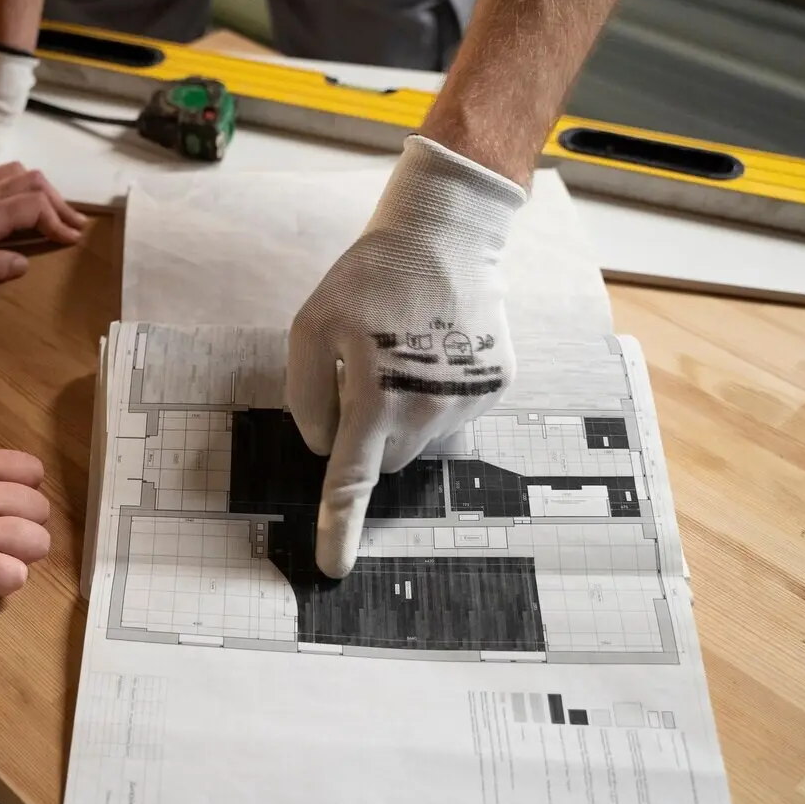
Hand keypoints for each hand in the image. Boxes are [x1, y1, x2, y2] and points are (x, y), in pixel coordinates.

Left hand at [0, 161, 87, 283]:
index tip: (70, 239)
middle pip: (35, 184)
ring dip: (42, 189)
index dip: (57, 222)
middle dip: (59, 204)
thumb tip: (22, 265)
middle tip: (74, 226)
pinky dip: (15, 179)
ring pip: (19, 173)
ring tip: (52, 209)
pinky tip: (13, 192)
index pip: (35, 208)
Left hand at [287, 136, 526, 578]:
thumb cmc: (369, 277)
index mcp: (376, 399)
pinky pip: (454, 415)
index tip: (333, 570)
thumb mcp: (309, 327)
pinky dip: (437, 394)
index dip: (340, 528)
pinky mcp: (497, 386)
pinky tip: (435, 345)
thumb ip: (306, 396)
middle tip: (362, 376)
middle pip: (384, 459)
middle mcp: (428, 411)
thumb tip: (323, 446)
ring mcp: (469, 401)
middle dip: (366, 435)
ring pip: (420, 440)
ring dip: (402, 415)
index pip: (351, 481)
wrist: (447, 233)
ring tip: (401, 352)